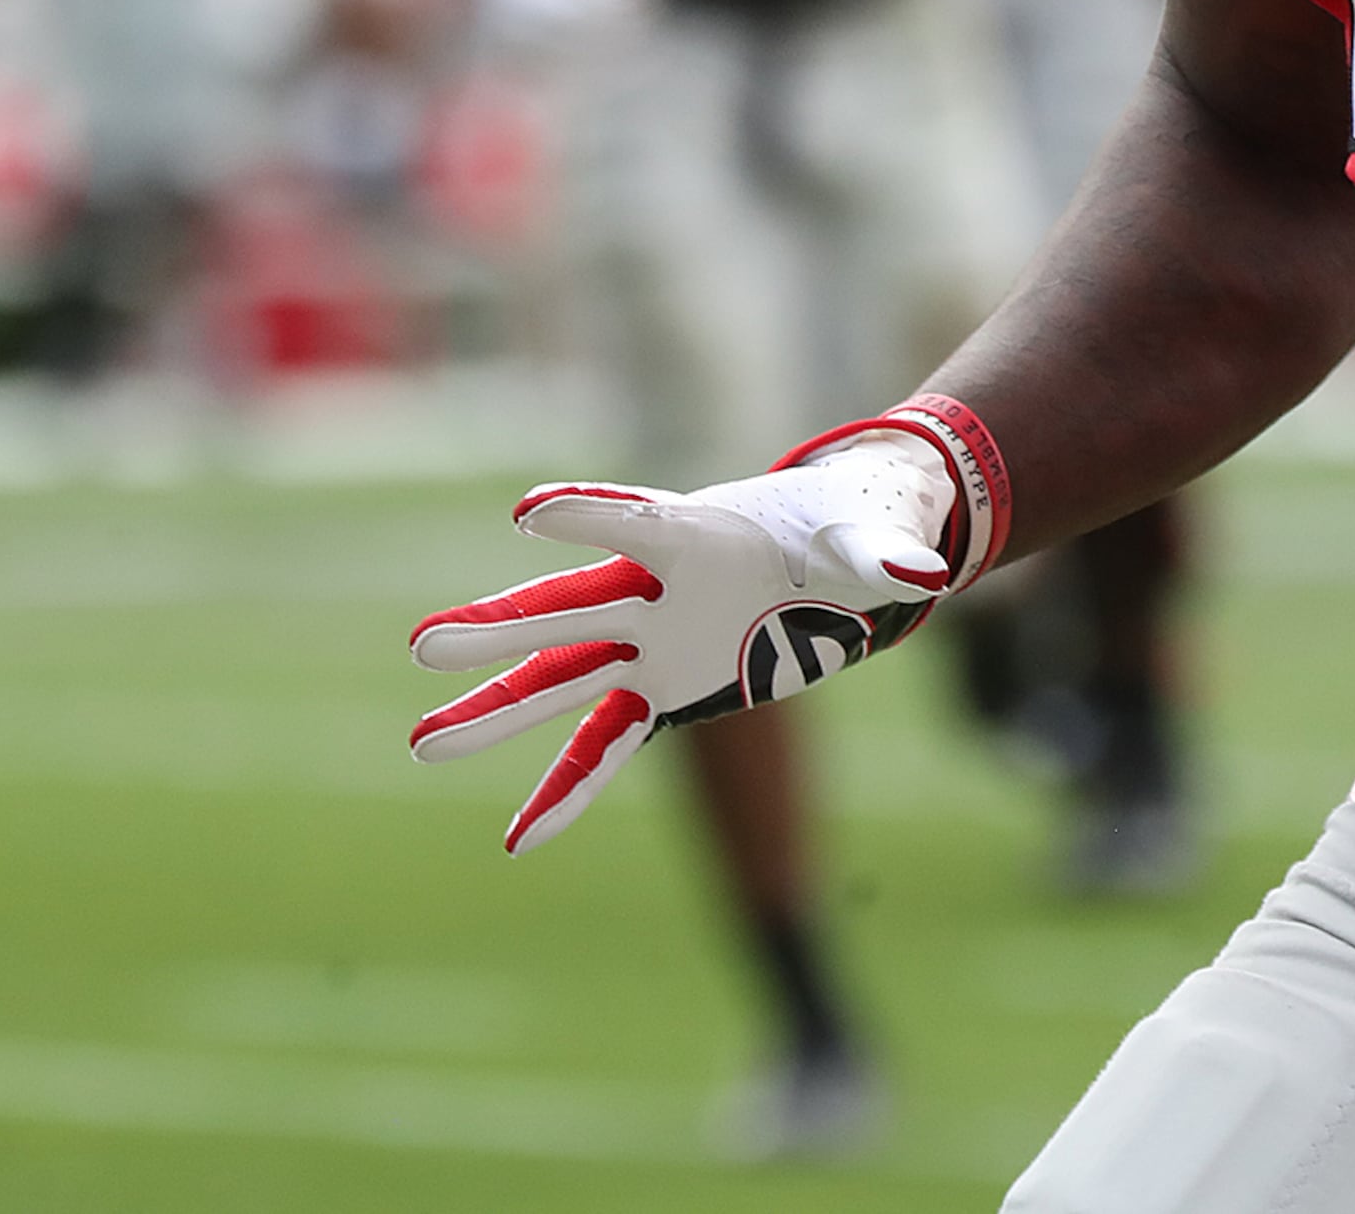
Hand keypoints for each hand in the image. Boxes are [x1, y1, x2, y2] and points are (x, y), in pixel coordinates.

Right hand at [406, 431, 959, 851]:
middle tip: (426, 643)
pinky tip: (519, 840)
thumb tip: (931, 574)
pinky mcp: (665, 690)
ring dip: (497, 710)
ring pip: (561, 680)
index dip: (585, 516)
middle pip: (568, 609)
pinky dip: (565, 790)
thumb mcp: (875, 542)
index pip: (633, 521)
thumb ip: (890, 560)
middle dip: (502, 627)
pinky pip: (603, 745)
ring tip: (423, 740)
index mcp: (698, 535)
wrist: (840, 551)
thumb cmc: (852, 528)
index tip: (527, 515)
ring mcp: (652, 644)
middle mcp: (656, 591)